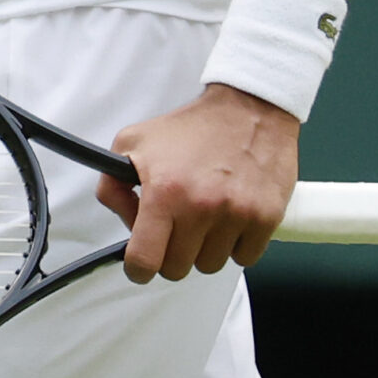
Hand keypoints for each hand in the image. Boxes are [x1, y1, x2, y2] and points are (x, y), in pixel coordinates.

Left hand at [97, 84, 299, 282]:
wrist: (248, 108)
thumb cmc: (193, 127)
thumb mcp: (135, 142)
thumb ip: (112, 182)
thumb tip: (122, 218)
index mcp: (165, 192)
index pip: (144, 260)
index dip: (138, 268)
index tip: (142, 263)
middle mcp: (200, 207)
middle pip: (177, 269)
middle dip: (172, 252)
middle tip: (177, 227)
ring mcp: (236, 214)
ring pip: (211, 265)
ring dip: (206, 248)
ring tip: (207, 215)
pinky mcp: (266, 218)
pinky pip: (245, 258)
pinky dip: (236, 244)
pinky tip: (231, 217)